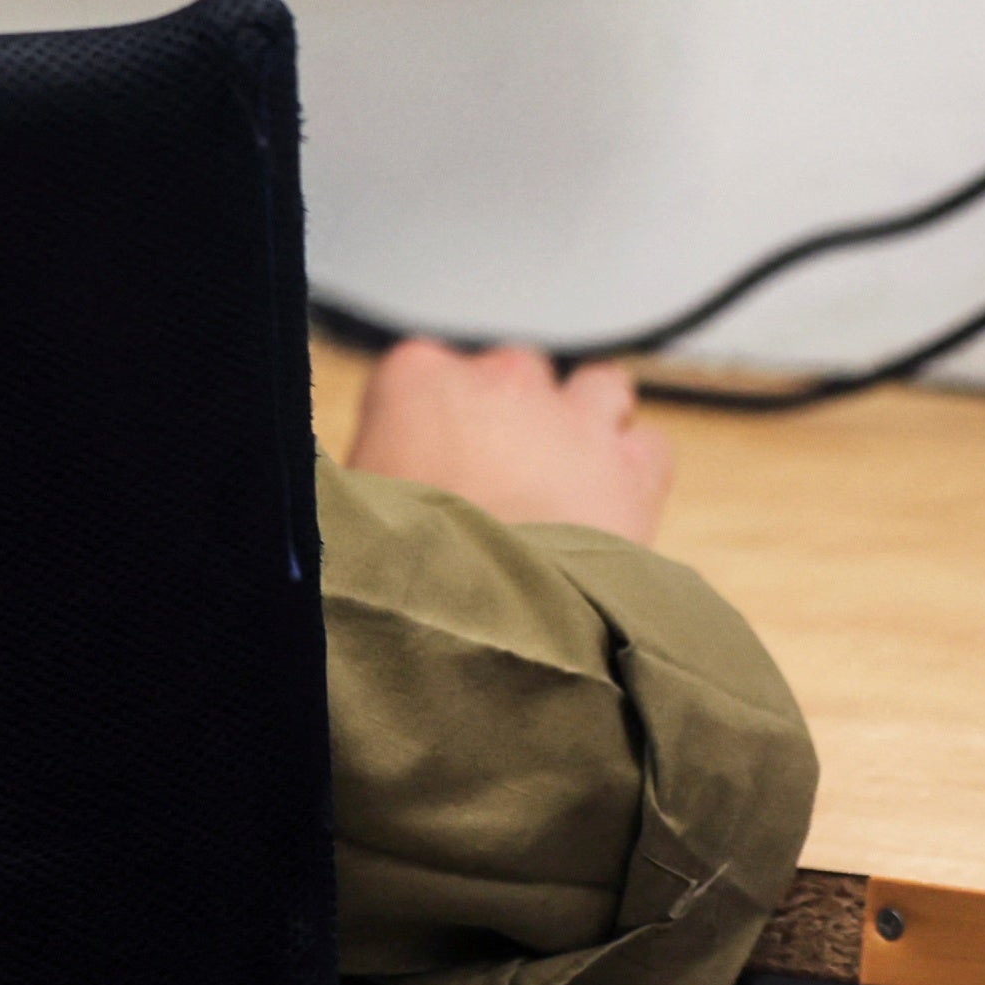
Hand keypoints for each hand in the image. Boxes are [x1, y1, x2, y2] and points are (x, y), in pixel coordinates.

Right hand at [345, 338, 671, 544]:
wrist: (483, 615)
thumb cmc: (408, 561)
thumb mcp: (350, 501)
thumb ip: (357, 468)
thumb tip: (336, 481)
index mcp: (415, 377)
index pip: (423, 369)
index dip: (430, 416)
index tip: (425, 458)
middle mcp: (499, 380)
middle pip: (512, 373)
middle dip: (511, 415)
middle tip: (496, 477)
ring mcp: (572, 418)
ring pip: (596, 386)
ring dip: (586, 419)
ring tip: (569, 472)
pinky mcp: (632, 466)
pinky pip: (648, 441)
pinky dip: (636, 465)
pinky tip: (614, 499)